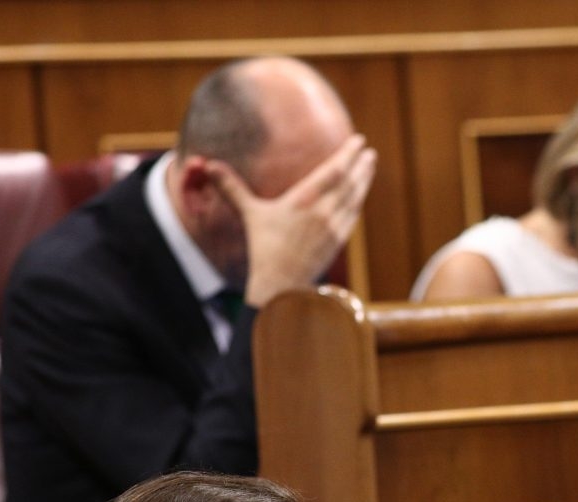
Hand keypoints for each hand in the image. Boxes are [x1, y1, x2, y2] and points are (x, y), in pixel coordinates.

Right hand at [209, 134, 376, 306]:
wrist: (281, 284)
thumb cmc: (264, 248)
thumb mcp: (249, 214)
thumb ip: (232, 188)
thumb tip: (208, 165)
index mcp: (304, 200)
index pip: (333, 171)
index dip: (348, 155)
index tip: (358, 141)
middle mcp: (323, 212)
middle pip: (349, 182)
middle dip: (361, 165)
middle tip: (369, 152)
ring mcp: (334, 227)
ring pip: (354, 199)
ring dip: (364, 181)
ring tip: (370, 166)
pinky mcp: (338, 242)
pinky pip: (352, 216)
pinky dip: (357, 202)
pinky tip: (359, 195)